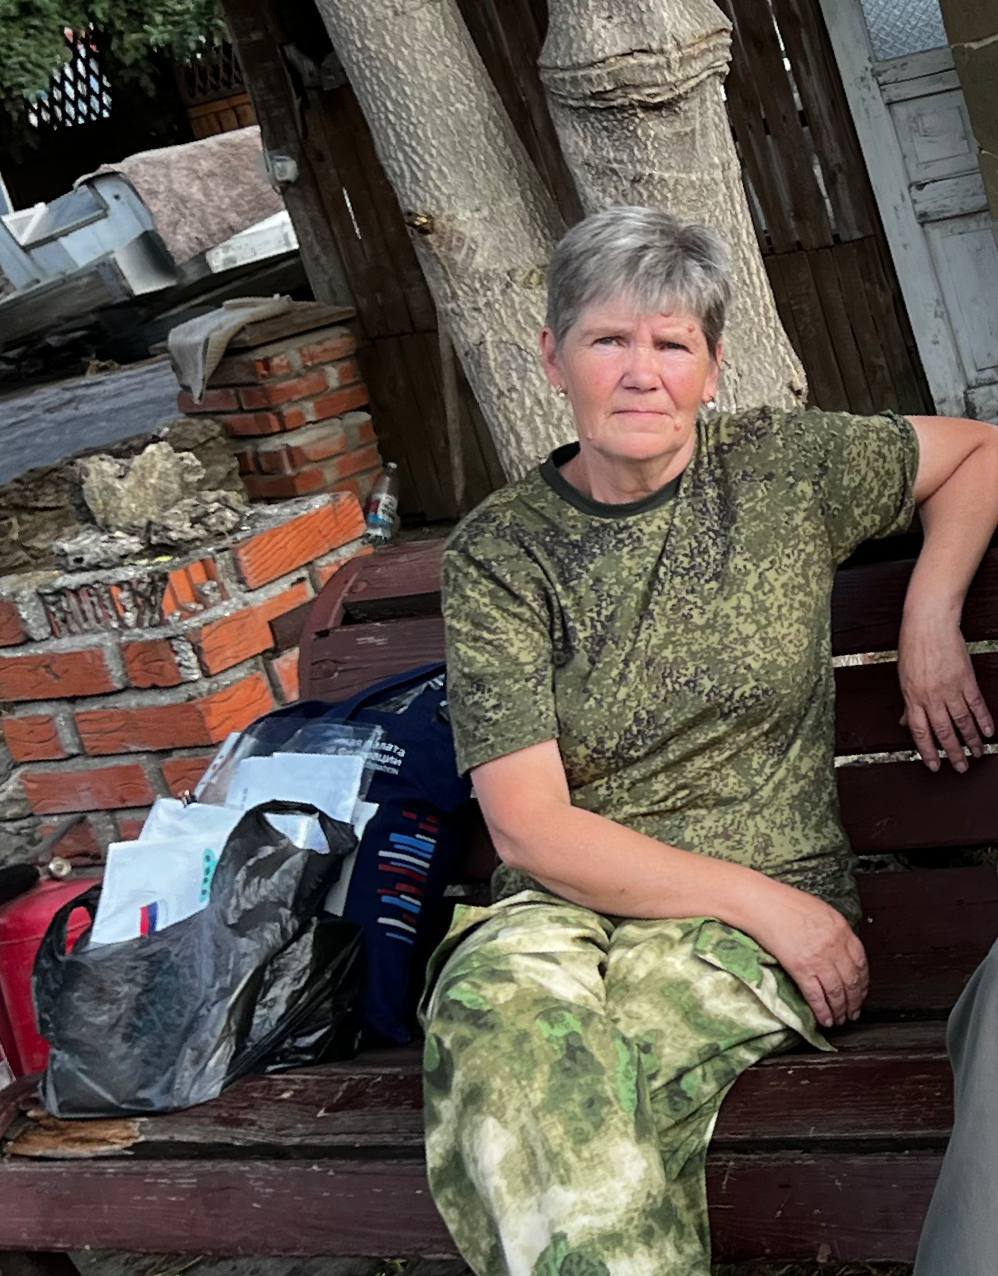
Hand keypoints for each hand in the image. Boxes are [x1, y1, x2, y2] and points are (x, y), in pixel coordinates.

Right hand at [743, 881, 867, 1028]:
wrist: (762, 903)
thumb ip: (834, 931)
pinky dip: (822, 1011)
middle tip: (854, 1011)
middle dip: (855, 1000)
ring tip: (841, 1019)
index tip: (862, 990)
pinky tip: (825, 1019)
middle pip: (852, 980)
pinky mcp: (801, 969)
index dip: (864, 982)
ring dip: (841, 1010)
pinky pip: (816, 996)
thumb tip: (840, 948)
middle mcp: (834, 946)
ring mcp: (819, 959)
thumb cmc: (785, 902)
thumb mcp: (820, 911)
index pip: (861, 962)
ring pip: (837, 992)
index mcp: (841, 929)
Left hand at [898, 610, 992, 771]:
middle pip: (943, 732)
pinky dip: (983, 720)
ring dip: (971, 741)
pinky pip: (976, 704)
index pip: (920, 732)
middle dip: (953, 753)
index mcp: (912, 697)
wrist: (928, 624)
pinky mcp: (965, 679)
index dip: (928, 752)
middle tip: (961, 768)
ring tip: (978, 754)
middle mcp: (931, 696)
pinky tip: (989, 732)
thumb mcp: (903, 678)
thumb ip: (907, 703)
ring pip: (962, 721)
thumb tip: (904, 723)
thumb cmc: (912, 649)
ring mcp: (949, 688)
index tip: (934, 766)